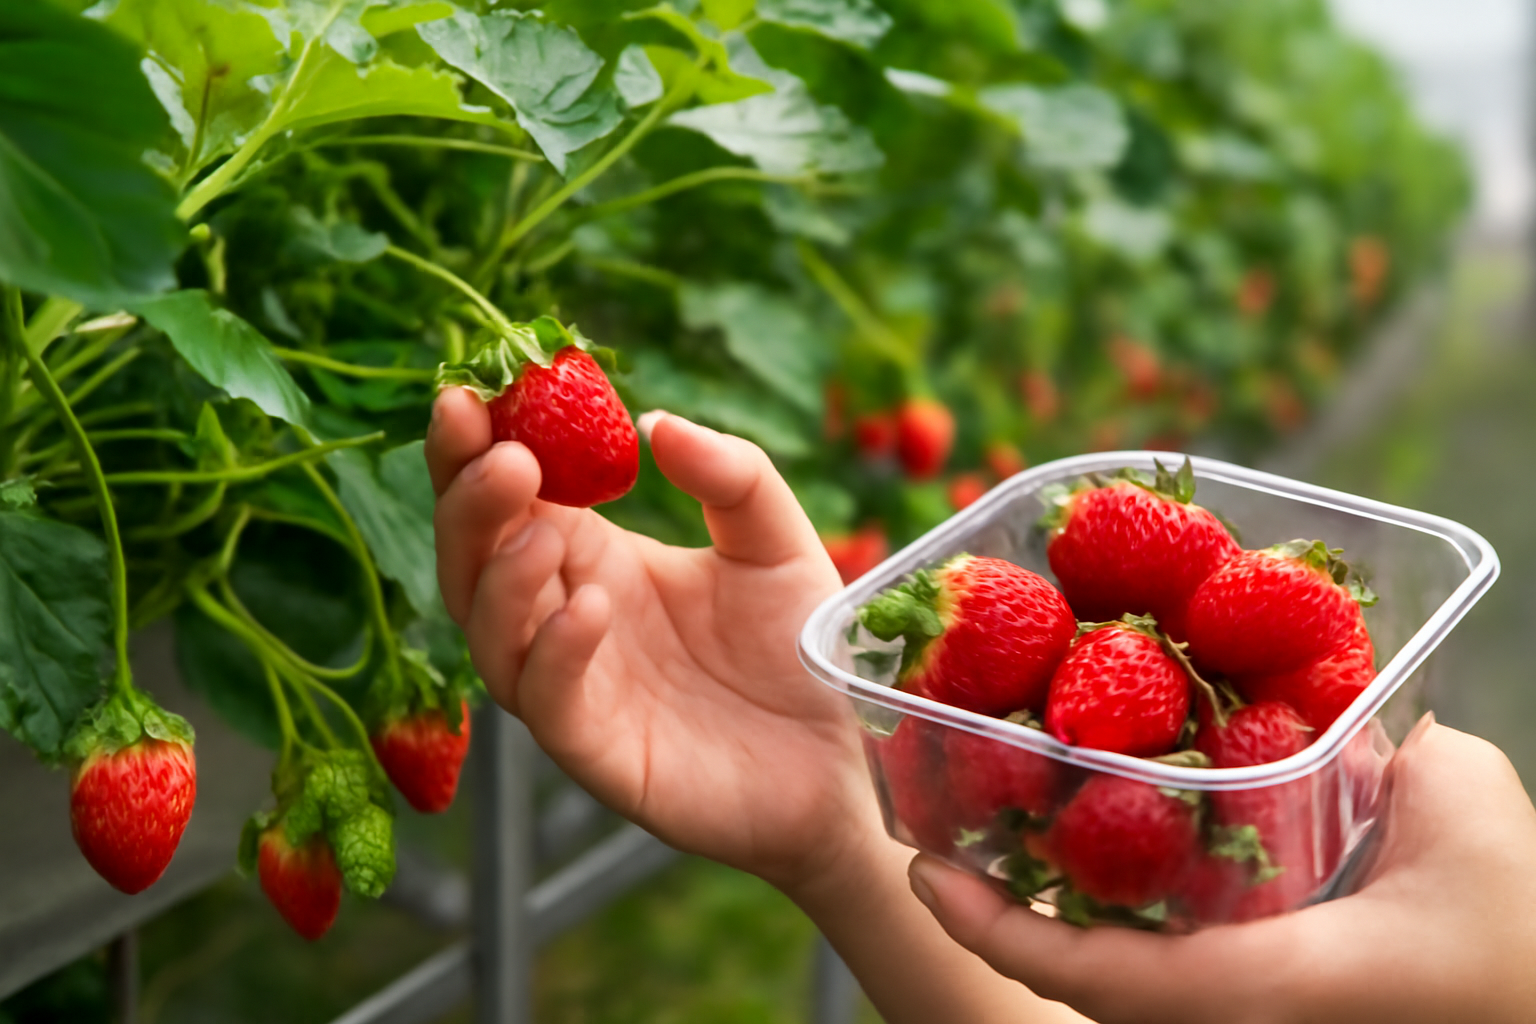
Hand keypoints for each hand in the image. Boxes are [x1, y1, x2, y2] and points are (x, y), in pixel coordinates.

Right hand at [425, 389, 877, 890]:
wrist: (848, 757)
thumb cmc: (801, 648)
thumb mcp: (774, 541)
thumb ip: (730, 476)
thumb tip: (656, 422)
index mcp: (595, 558)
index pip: (510, 499)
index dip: (476, 449)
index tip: (468, 393)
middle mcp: (565, 618)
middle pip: (475, 560)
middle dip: (469, 502)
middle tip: (501, 454)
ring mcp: (576, 688)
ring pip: (491, 632)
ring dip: (501, 575)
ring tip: (543, 527)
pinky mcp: (599, 752)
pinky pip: (549, 701)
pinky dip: (554, 651)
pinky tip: (592, 604)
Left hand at [908, 714, 1535, 1023]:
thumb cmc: (1523, 936)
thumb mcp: (1470, 815)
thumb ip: (1394, 740)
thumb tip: (1347, 709)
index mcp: (1259, 983)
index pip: (1093, 974)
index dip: (996, 926)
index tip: (926, 872)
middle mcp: (1230, 1015)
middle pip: (1082, 974)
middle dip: (1005, 910)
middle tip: (946, 834)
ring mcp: (1244, 1012)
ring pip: (1120, 974)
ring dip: (1053, 910)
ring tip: (1004, 829)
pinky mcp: (1266, 1001)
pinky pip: (1168, 966)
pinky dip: (1119, 912)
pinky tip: (1112, 844)